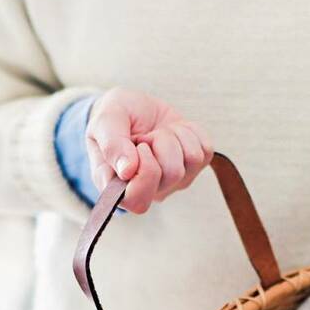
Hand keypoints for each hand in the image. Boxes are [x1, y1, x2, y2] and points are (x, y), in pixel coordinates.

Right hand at [85, 87, 213, 213]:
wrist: (135, 108)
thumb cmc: (116, 117)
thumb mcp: (104, 121)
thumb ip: (111, 144)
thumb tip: (126, 171)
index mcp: (120, 188)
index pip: (138, 201)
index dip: (145, 172)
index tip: (140, 145)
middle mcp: (150, 191)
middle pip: (172, 174)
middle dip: (160, 142)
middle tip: (145, 136)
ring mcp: (175, 182)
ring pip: (192, 158)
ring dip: (174, 134)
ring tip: (157, 133)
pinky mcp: (195, 168)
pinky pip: (205, 149)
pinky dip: (190, 131)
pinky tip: (172, 131)